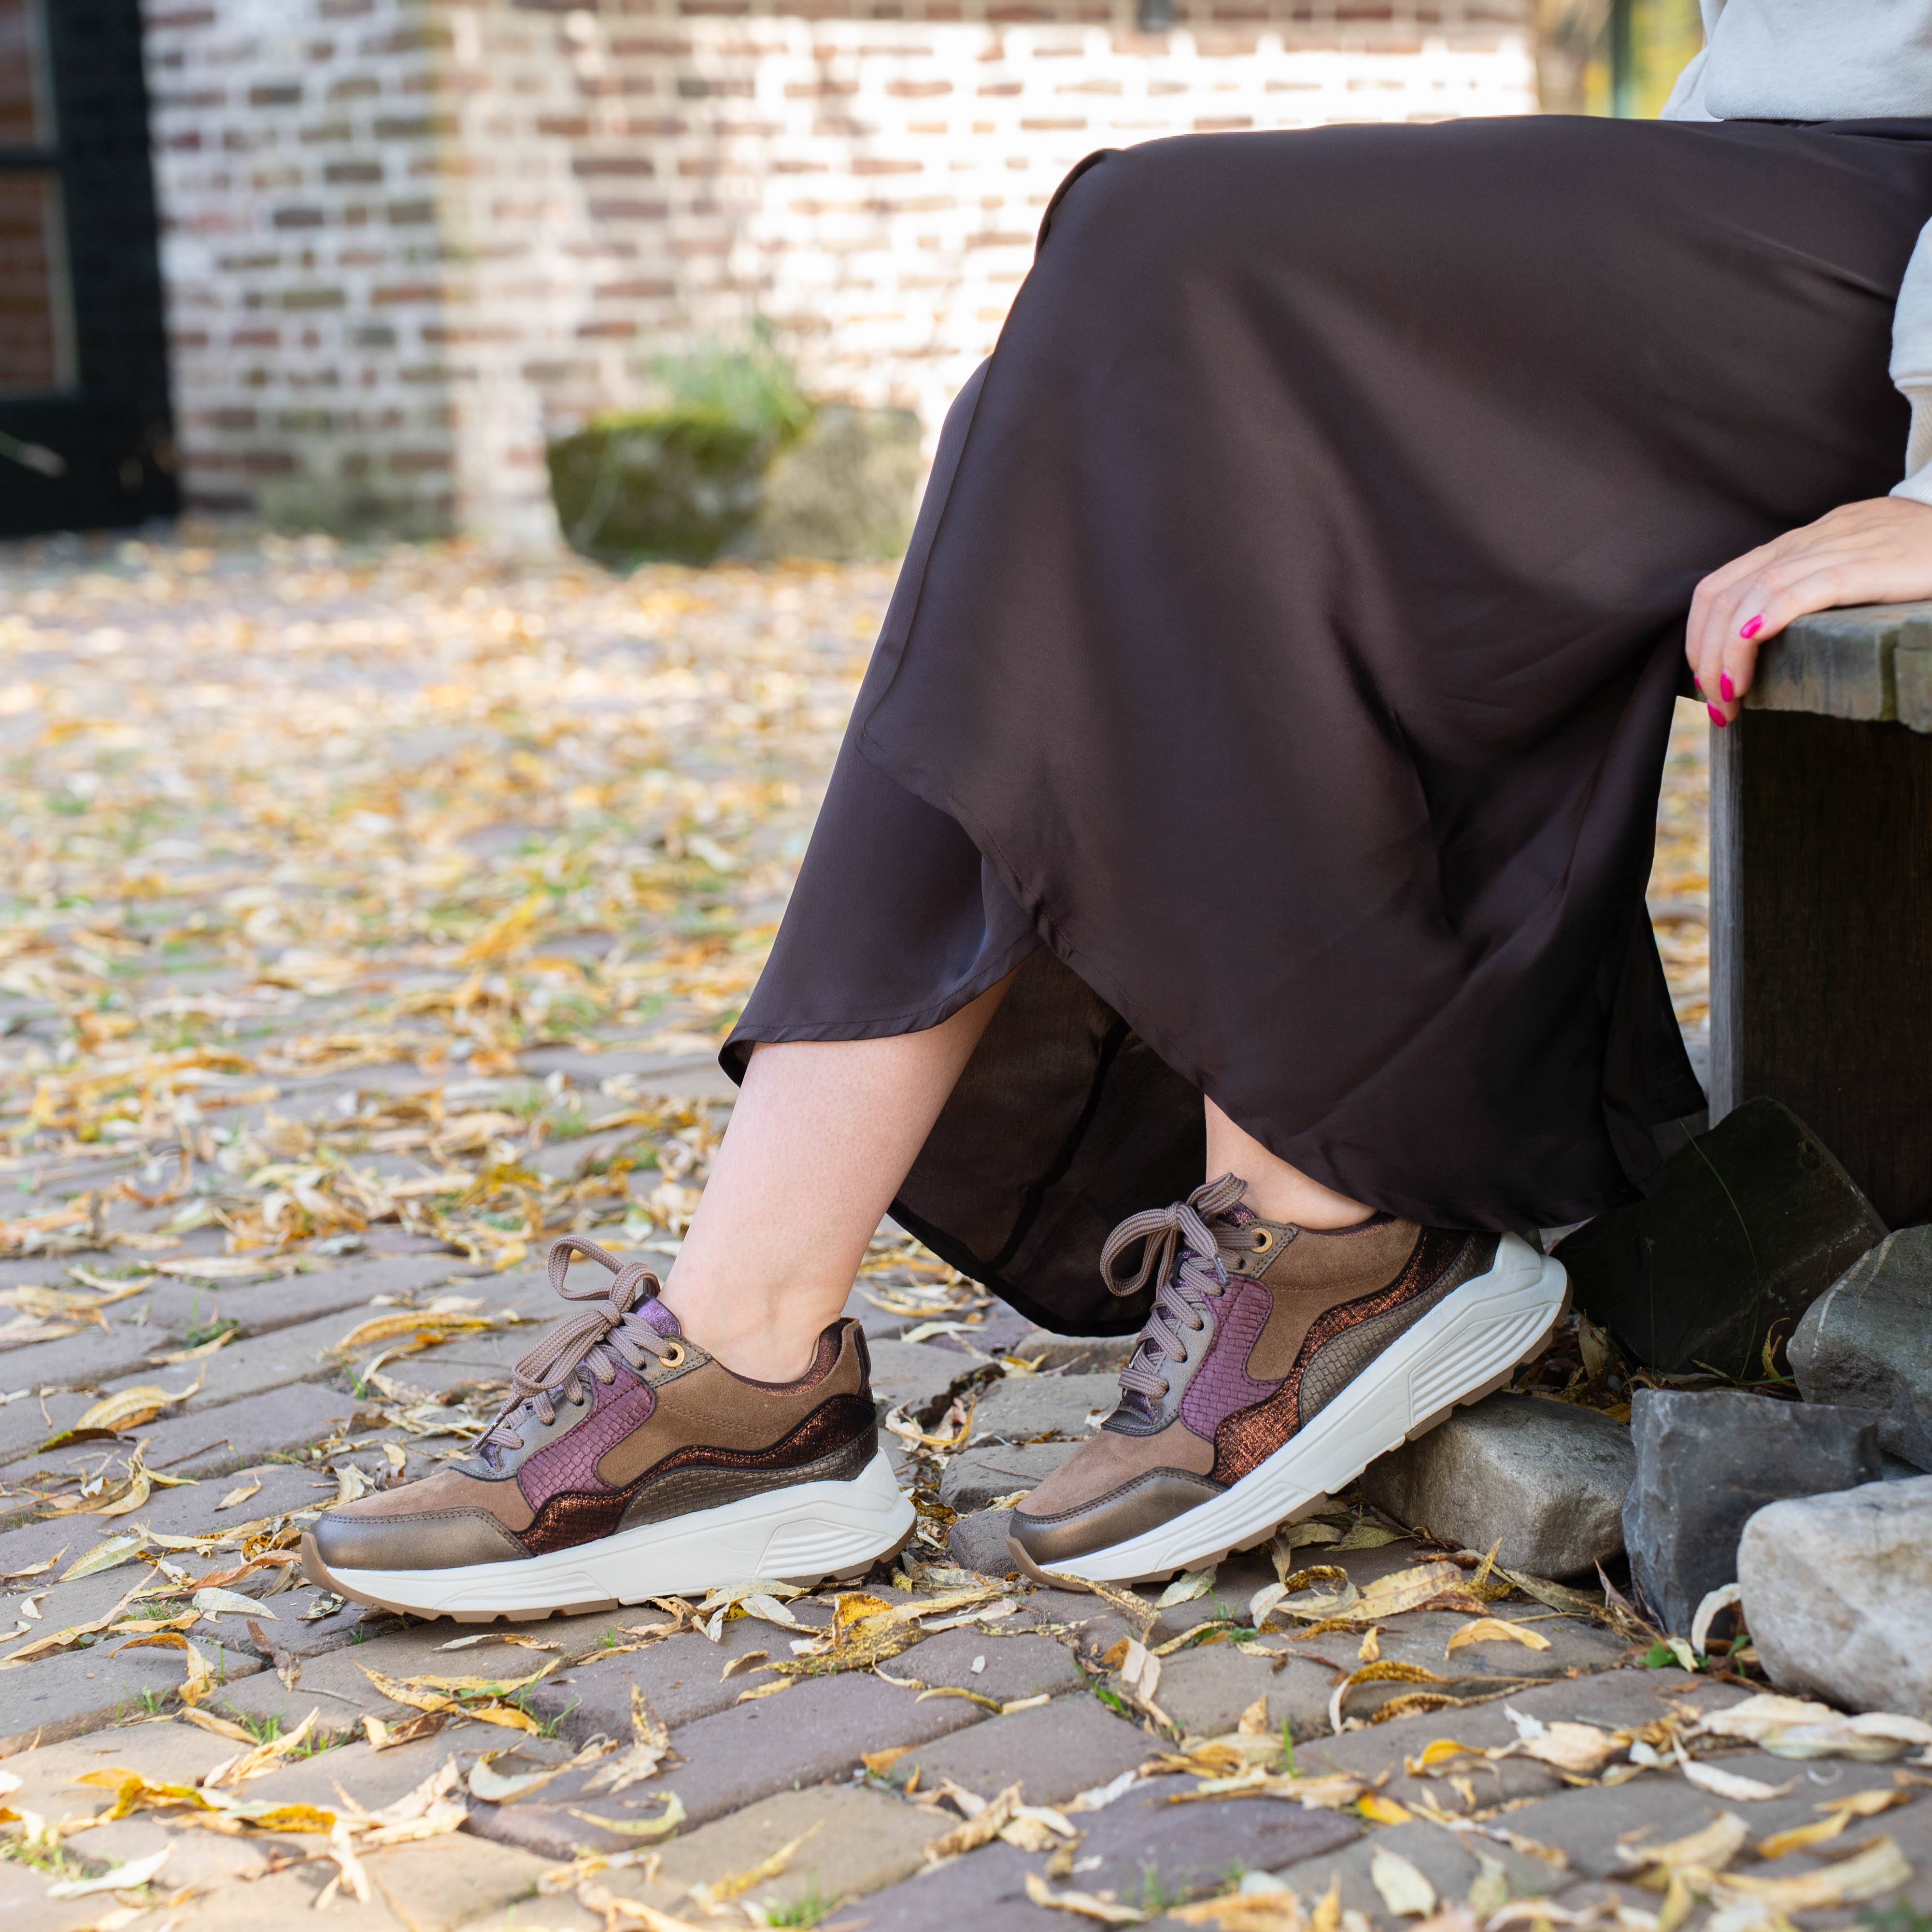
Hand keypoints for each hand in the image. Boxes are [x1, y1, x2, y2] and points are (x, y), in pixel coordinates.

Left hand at [1687, 496, 1931, 724]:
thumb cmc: (1911, 552)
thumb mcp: (1844, 565)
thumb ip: (1805, 589)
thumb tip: (1764, 639)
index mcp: (1793, 546)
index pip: (1717, 587)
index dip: (1697, 637)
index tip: (1704, 680)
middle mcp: (1804, 544)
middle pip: (1724, 597)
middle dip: (1707, 656)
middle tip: (1716, 703)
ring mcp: (1834, 550)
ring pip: (1755, 594)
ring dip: (1730, 652)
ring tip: (1731, 695)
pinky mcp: (1867, 565)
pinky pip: (1806, 588)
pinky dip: (1771, 616)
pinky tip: (1753, 644)